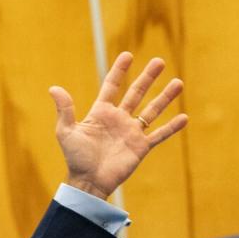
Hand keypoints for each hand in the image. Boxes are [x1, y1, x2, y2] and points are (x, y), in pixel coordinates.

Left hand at [50, 52, 186, 199]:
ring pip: (152, 111)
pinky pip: (158, 135)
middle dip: (148, 77)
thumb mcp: (66, 132)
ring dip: (165, 98)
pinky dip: (171, 127)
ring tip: (178, 83)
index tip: (128, 55)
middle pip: (137, 93)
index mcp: (102, 112)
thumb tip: (54, 88)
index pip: (112, 86)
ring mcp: (131, 133)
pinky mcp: (140, 148)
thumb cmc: (75, 158)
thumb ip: (64, 110)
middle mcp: (119, 119)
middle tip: (159, 61)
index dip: (119, 71)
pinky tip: (184, 118)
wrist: (88, 182)